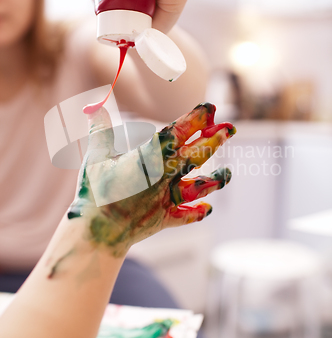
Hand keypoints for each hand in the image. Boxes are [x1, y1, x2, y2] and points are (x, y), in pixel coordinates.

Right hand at [68, 103, 235, 256]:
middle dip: (215, 139)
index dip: (197, 118)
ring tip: (228, 174)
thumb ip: (100, 129)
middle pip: (197, 154)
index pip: (180, 131)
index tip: (210, 107)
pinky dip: (196, 212)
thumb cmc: (95, 191)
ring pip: (200, 186)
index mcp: (152, 156)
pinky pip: (186, 215)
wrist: (98, 231)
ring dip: (216, 179)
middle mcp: (166, 175)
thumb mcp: (95, 155)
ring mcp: (168, 198)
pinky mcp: (164, 218)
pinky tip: (208, 209)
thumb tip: (95, 106)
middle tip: (230, 128)